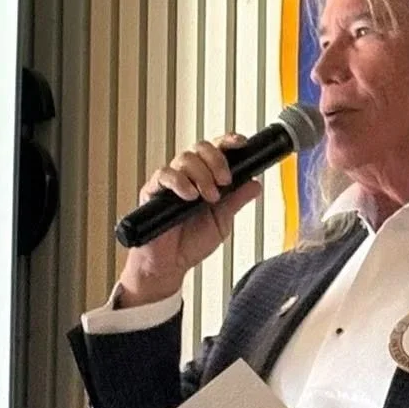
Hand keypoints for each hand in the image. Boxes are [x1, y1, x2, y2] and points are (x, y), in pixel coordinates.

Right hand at [116, 136, 263, 306]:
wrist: (170, 265)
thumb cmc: (191, 244)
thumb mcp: (222, 222)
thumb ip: (236, 201)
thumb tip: (255, 183)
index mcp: (206, 179)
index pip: (217, 151)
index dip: (229, 142)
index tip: (242, 143)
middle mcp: (188, 176)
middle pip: (200, 148)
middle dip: (216, 160)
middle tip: (224, 181)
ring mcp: (171, 182)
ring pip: (185, 158)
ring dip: (202, 175)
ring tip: (208, 197)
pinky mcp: (153, 191)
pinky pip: (165, 175)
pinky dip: (180, 182)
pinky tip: (189, 196)